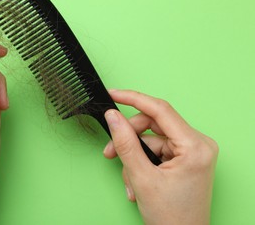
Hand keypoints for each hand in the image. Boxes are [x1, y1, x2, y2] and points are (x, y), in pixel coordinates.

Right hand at [103, 90, 217, 224]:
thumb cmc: (171, 217)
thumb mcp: (142, 178)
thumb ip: (125, 143)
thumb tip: (113, 117)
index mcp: (195, 146)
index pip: (160, 110)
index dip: (133, 99)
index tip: (114, 94)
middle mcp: (197, 145)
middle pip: (153, 125)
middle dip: (129, 139)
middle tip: (110, 152)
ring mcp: (192, 152)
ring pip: (151, 140)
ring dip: (134, 158)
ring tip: (130, 181)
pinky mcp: (184, 159)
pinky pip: (156, 151)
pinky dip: (141, 164)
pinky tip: (137, 183)